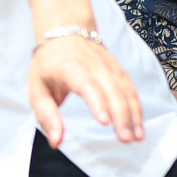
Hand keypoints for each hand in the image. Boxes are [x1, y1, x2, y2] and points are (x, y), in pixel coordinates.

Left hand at [29, 35, 146, 148]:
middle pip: (112, 91)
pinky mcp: (119, 70)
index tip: (105, 122)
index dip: (98, 103)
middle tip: (125, 139)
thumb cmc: (48, 65)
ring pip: (126, 91)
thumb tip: (56, 143)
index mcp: (70, 68)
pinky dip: (137, 107)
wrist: (66, 33)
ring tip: (137, 137)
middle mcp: (93, 66)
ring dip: (134, 114)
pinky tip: (139, 125)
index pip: (87, 85)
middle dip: (121, 116)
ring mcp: (109, 67)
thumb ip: (47, 116)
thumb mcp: (37, 89)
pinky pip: (131, 89)